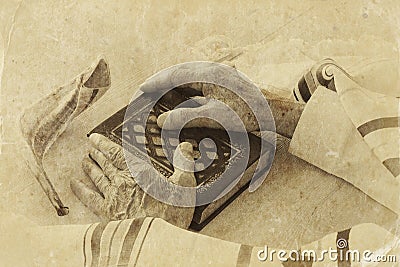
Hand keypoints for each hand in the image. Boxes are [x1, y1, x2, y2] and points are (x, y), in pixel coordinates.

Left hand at [70, 133, 195, 228]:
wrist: (157, 238)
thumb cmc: (170, 213)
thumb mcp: (185, 185)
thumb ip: (184, 163)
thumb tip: (185, 147)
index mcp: (139, 173)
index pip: (116, 153)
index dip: (104, 143)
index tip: (94, 137)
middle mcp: (122, 182)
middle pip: (105, 164)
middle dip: (96, 155)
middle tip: (90, 149)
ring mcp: (113, 198)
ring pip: (97, 178)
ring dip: (90, 168)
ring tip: (84, 161)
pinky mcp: (107, 213)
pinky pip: (90, 199)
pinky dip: (81, 190)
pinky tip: (74, 184)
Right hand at [139, 62, 303, 137]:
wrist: (273, 112)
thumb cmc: (246, 113)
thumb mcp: (213, 117)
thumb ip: (185, 118)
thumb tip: (162, 122)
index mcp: (208, 73)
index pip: (175, 75)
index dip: (156, 83)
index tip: (142, 90)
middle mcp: (212, 70)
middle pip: (179, 73)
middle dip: (163, 83)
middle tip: (147, 92)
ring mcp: (218, 76)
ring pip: (189, 78)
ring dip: (174, 87)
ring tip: (160, 96)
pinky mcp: (222, 84)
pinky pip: (198, 84)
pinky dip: (187, 92)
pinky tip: (183, 101)